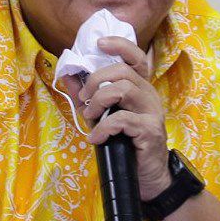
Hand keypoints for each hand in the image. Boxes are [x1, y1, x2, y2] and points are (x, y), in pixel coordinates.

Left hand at [64, 37, 172, 198]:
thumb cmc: (125, 143)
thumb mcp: (103, 117)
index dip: (120, 45)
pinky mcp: (150, 130)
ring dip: (99, 101)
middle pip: (123, 72)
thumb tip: (67, 75)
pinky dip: (103, 127)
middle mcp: (149, 95)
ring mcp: (152, 112)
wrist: (147, 176)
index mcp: (140, 88)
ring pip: (124, 89)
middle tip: (84, 98)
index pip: (136, 58)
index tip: (100, 43)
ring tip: (90, 117)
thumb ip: (87, 96)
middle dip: (96, 80)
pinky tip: (96, 138)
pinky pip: (123, 119)